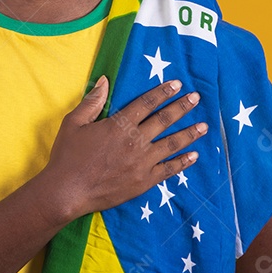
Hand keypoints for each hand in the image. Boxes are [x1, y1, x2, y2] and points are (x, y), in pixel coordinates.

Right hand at [39, 75, 205, 223]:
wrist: (67, 192)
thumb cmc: (67, 156)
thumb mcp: (73, 123)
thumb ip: (92, 102)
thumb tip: (104, 80)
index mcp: (119, 125)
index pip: (146, 103)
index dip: (163, 92)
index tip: (177, 84)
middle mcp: (135, 141)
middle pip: (164, 120)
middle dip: (182, 107)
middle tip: (196, 98)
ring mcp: (142, 163)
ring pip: (171, 144)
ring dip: (189, 133)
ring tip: (204, 126)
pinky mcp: (144, 181)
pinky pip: (169, 170)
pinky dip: (183, 162)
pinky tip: (194, 156)